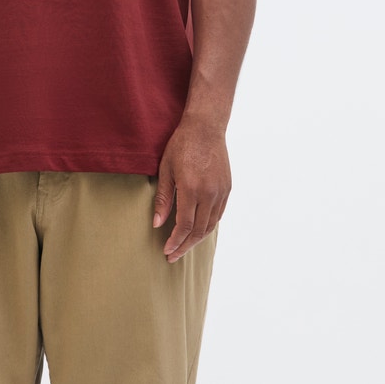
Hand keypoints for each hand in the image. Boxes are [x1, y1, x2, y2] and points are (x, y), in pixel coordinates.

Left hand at [153, 117, 230, 262]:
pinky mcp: (227, 188)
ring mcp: (221, 192)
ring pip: (210, 225)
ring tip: (184, 246)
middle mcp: (209, 194)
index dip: (175, 241)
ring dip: (197, 239)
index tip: (166, 251)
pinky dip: (208, 226)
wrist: (206, 127)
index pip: (184, 225)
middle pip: (198, 230)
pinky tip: (198, 230)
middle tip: (173, 256)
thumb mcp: (166, 169)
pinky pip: (218, 214)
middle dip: (185, 246)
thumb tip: (157, 224)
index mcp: (191, 189)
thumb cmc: (181, 145)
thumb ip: (163, 198)